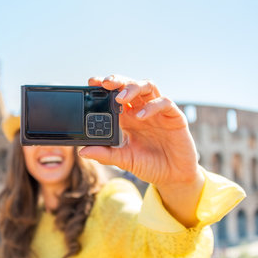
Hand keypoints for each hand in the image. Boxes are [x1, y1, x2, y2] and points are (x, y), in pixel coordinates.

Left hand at [79, 75, 203, 226]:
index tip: (91, 82)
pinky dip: (152, 106)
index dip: (104, 86)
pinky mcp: (174, 117)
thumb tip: (82, 151)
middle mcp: (142, 110)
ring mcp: (158, 112)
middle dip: (118, 80)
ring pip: (147, 86)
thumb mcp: (124, 160)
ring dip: (133, 88)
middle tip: (105, 83)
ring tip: (120, 98)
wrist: (172, 177)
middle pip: (130, 84)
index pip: (115, 94)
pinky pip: (165, 103)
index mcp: (128, 117)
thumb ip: (105, 155)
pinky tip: (141, 115)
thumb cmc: (148, 165)